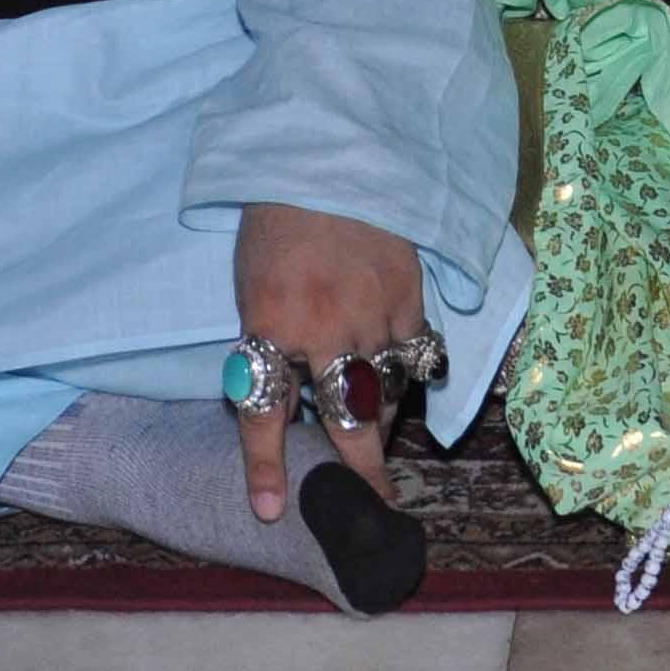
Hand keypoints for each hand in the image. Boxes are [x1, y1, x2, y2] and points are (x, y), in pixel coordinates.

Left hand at [232, 203, 424, 522]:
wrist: (322, 159)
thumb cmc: (275, 228)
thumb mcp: (253, 289)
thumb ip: (268, 345)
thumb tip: (290, 406)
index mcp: (269, 321)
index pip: (264, 411)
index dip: (264, 467)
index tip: (270, 512)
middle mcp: (324, 324)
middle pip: (347, 417)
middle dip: (360, 468)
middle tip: (373, 505)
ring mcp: (373, 310)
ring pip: (388, 391)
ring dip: (382, 417)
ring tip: (375, 430)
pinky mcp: (410, 293)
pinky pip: (416, 354)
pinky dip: (407, 373)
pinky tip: (399, 377)